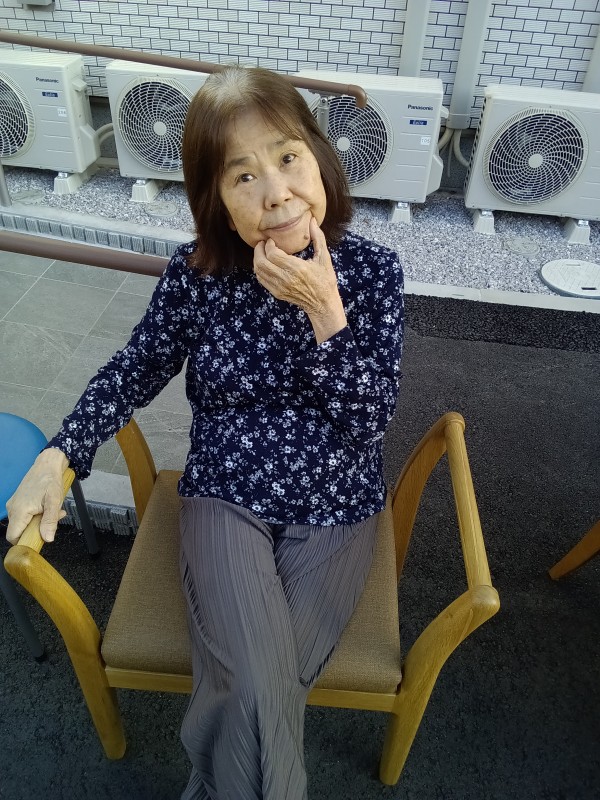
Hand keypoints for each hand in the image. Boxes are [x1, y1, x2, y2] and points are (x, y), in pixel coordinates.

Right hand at [5, 448, 68, 544]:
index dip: (25, 541)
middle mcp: (13, 509)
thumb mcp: (54, 501)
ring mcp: (14, 505)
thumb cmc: (50, 480)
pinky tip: (49, 508)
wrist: (47, 464)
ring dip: (40, 521)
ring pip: (24, 523)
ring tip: (54, 511)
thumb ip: (50, 521)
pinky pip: (25, 515)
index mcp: (19, 511)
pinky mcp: (18, 502)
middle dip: (38, 530)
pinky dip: (38, 515)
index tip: (39, 538)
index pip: (13, 537)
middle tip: (53, 520)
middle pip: (20, 531)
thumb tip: (47, 539)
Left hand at [253, 217, 346, 342]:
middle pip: (262, 263)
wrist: (323, 304)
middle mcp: (286, 279)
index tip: (272, 240)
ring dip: (257, 259)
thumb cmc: (325, 279)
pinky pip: (261, 279)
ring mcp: (280, 287)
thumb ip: (318, 238)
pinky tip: (265, 263)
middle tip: (262, 244)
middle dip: (258, 250)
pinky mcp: (277, 293)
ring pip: (259, 271)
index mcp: (297, 269)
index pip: (273, 254)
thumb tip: (311, 220)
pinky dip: (259, 269)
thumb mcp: (324, 257)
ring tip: (262, 252)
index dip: (269, 245)